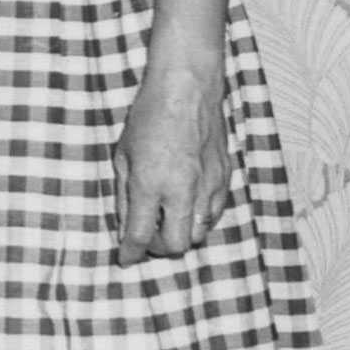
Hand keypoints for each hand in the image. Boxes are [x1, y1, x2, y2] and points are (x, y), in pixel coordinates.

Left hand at [114, 57, 230, 264]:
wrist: (187, 89)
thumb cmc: (148, 117)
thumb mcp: (123, 154)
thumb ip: (125, 194)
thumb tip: (125, 227)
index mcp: (151, 183)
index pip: (141, 234)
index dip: (131, 253)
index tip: (125, 260)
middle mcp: (183, 190)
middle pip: (178, 245)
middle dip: (160, 248)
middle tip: (147, 238)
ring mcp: (209, 187)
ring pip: (200, 234)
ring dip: (181, 234)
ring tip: (165, 219)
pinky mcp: (226, 179)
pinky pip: (214, 214)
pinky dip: (198, 218)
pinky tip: (185, 204)